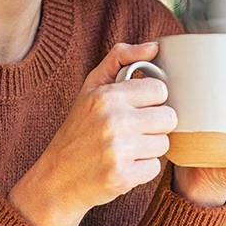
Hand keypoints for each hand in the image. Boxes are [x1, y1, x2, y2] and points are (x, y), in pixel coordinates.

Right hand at [9, 41, 175, 225]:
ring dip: (148, 148)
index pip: (160, 90)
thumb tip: (154, 46)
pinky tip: (122, 166)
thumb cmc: (78, 130)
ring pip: (164, 144)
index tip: (135, 109)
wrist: (56, 178)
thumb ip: (120, 59)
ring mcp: (117, 150)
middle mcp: (112, 120)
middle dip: (154, 126)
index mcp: (106, 96)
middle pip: (168, 118)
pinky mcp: (122, 176)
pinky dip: (141, 170)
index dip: (150, 101)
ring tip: (125, 149)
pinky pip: (155, 168)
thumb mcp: (90, 88)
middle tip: (132, 131)